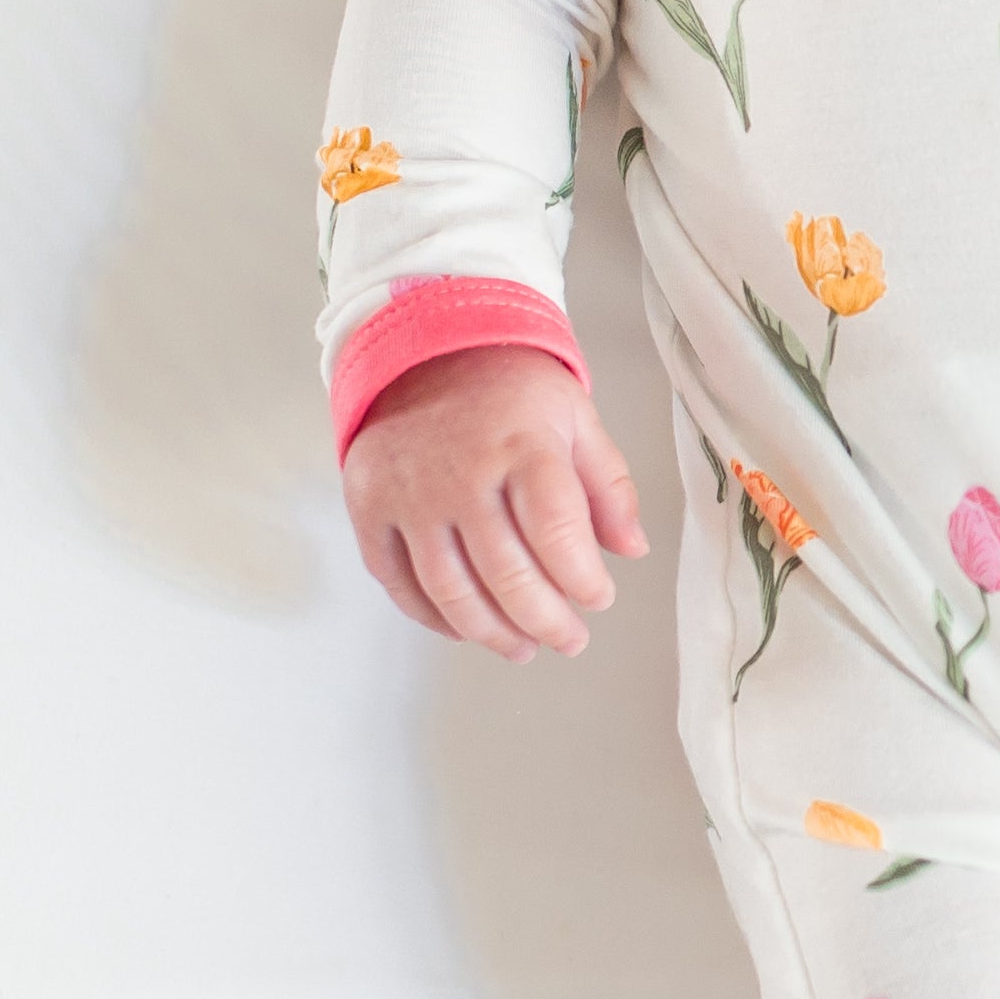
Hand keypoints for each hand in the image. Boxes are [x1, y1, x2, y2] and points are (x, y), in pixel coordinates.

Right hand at [343, 343, 647, 658]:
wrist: (425, 351)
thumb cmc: (510, 391)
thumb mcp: (575, 417)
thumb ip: (608, 484)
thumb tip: (631, 549)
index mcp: (522, 445)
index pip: (557, 531)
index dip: (583, 579)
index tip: (600, 598)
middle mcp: (461, 472)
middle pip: (505, 573)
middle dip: (545, 619)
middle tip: (569, 639)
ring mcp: (408, 493)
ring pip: (450, 589)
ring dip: (491, 632)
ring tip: (522, 647)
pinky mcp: (368, 506)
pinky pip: (398, 581)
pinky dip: (433, 616)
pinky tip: (466, 627)